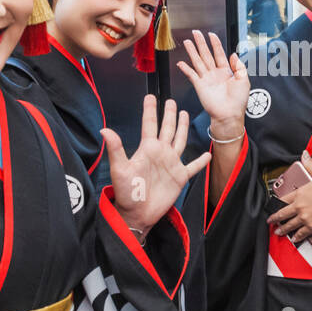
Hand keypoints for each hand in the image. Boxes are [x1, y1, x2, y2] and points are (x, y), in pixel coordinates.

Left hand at [105, 95, 210, 235]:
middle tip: (171, 101)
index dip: (150, 109)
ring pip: (179, 140)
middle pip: (167, 128)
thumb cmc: (127, 193)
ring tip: (184, 114)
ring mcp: (171, 164)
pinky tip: (208, 155)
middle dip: (169, 114)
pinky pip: (193, 166)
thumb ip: (116, 149)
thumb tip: (104, 130)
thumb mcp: (120, 169)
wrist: (138, 214)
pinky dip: (201, 161)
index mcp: (147, 148)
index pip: (149, 124)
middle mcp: (160, 152)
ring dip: (182, 128)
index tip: (150, 96)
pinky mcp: (180, 177)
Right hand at [177, 30, 248, 141]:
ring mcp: (207, 79)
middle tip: (196, 33)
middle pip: (206, 54)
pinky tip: (181, 63)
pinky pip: (192, 75)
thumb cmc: (238, 101)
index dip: (215, 43)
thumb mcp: (244, 80)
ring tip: (187, 42)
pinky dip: (186, 69)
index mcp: (226, 71)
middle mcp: (215, 74)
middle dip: (201, 43)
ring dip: (192, 52)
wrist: (229, 115)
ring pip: (198, 61)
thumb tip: (234, 54)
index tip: (211, 35)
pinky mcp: (200, 86)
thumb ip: (239, 66)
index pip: (219, 53)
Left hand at [267, 152, 311, 241]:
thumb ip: (310, 165)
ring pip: (289, 225)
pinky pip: (301, 234)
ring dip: (282, 230)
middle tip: (270, 221)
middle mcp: (300, 206)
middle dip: (274, 218)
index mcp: (300, 193)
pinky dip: (296, 237)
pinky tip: (294, 238)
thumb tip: (304, 155)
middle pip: (282, 214)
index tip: (273, 206)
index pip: (283, 199)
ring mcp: (305, 217)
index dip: (276, 203)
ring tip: (278, 232)